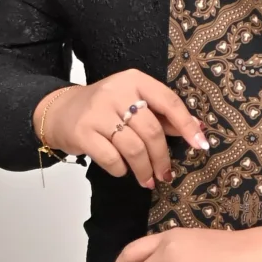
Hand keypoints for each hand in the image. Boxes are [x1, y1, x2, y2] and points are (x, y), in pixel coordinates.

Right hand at [33, 71, 209, 190]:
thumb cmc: (103, 108)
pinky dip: (121, 169)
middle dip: (162, 158)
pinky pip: (112, 158)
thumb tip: (197, 129)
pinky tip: (122, 170)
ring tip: (147, 180)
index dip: (186, 125)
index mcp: (134, 80)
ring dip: (144, 169)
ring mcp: (97, 112)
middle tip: (165, 174)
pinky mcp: (82, 132)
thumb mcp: (132, 102)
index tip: (200, 144)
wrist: (60, 111)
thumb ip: (161, 114)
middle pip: (151, 130)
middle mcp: (116, 92)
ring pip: (133, 147)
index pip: (168, 101)